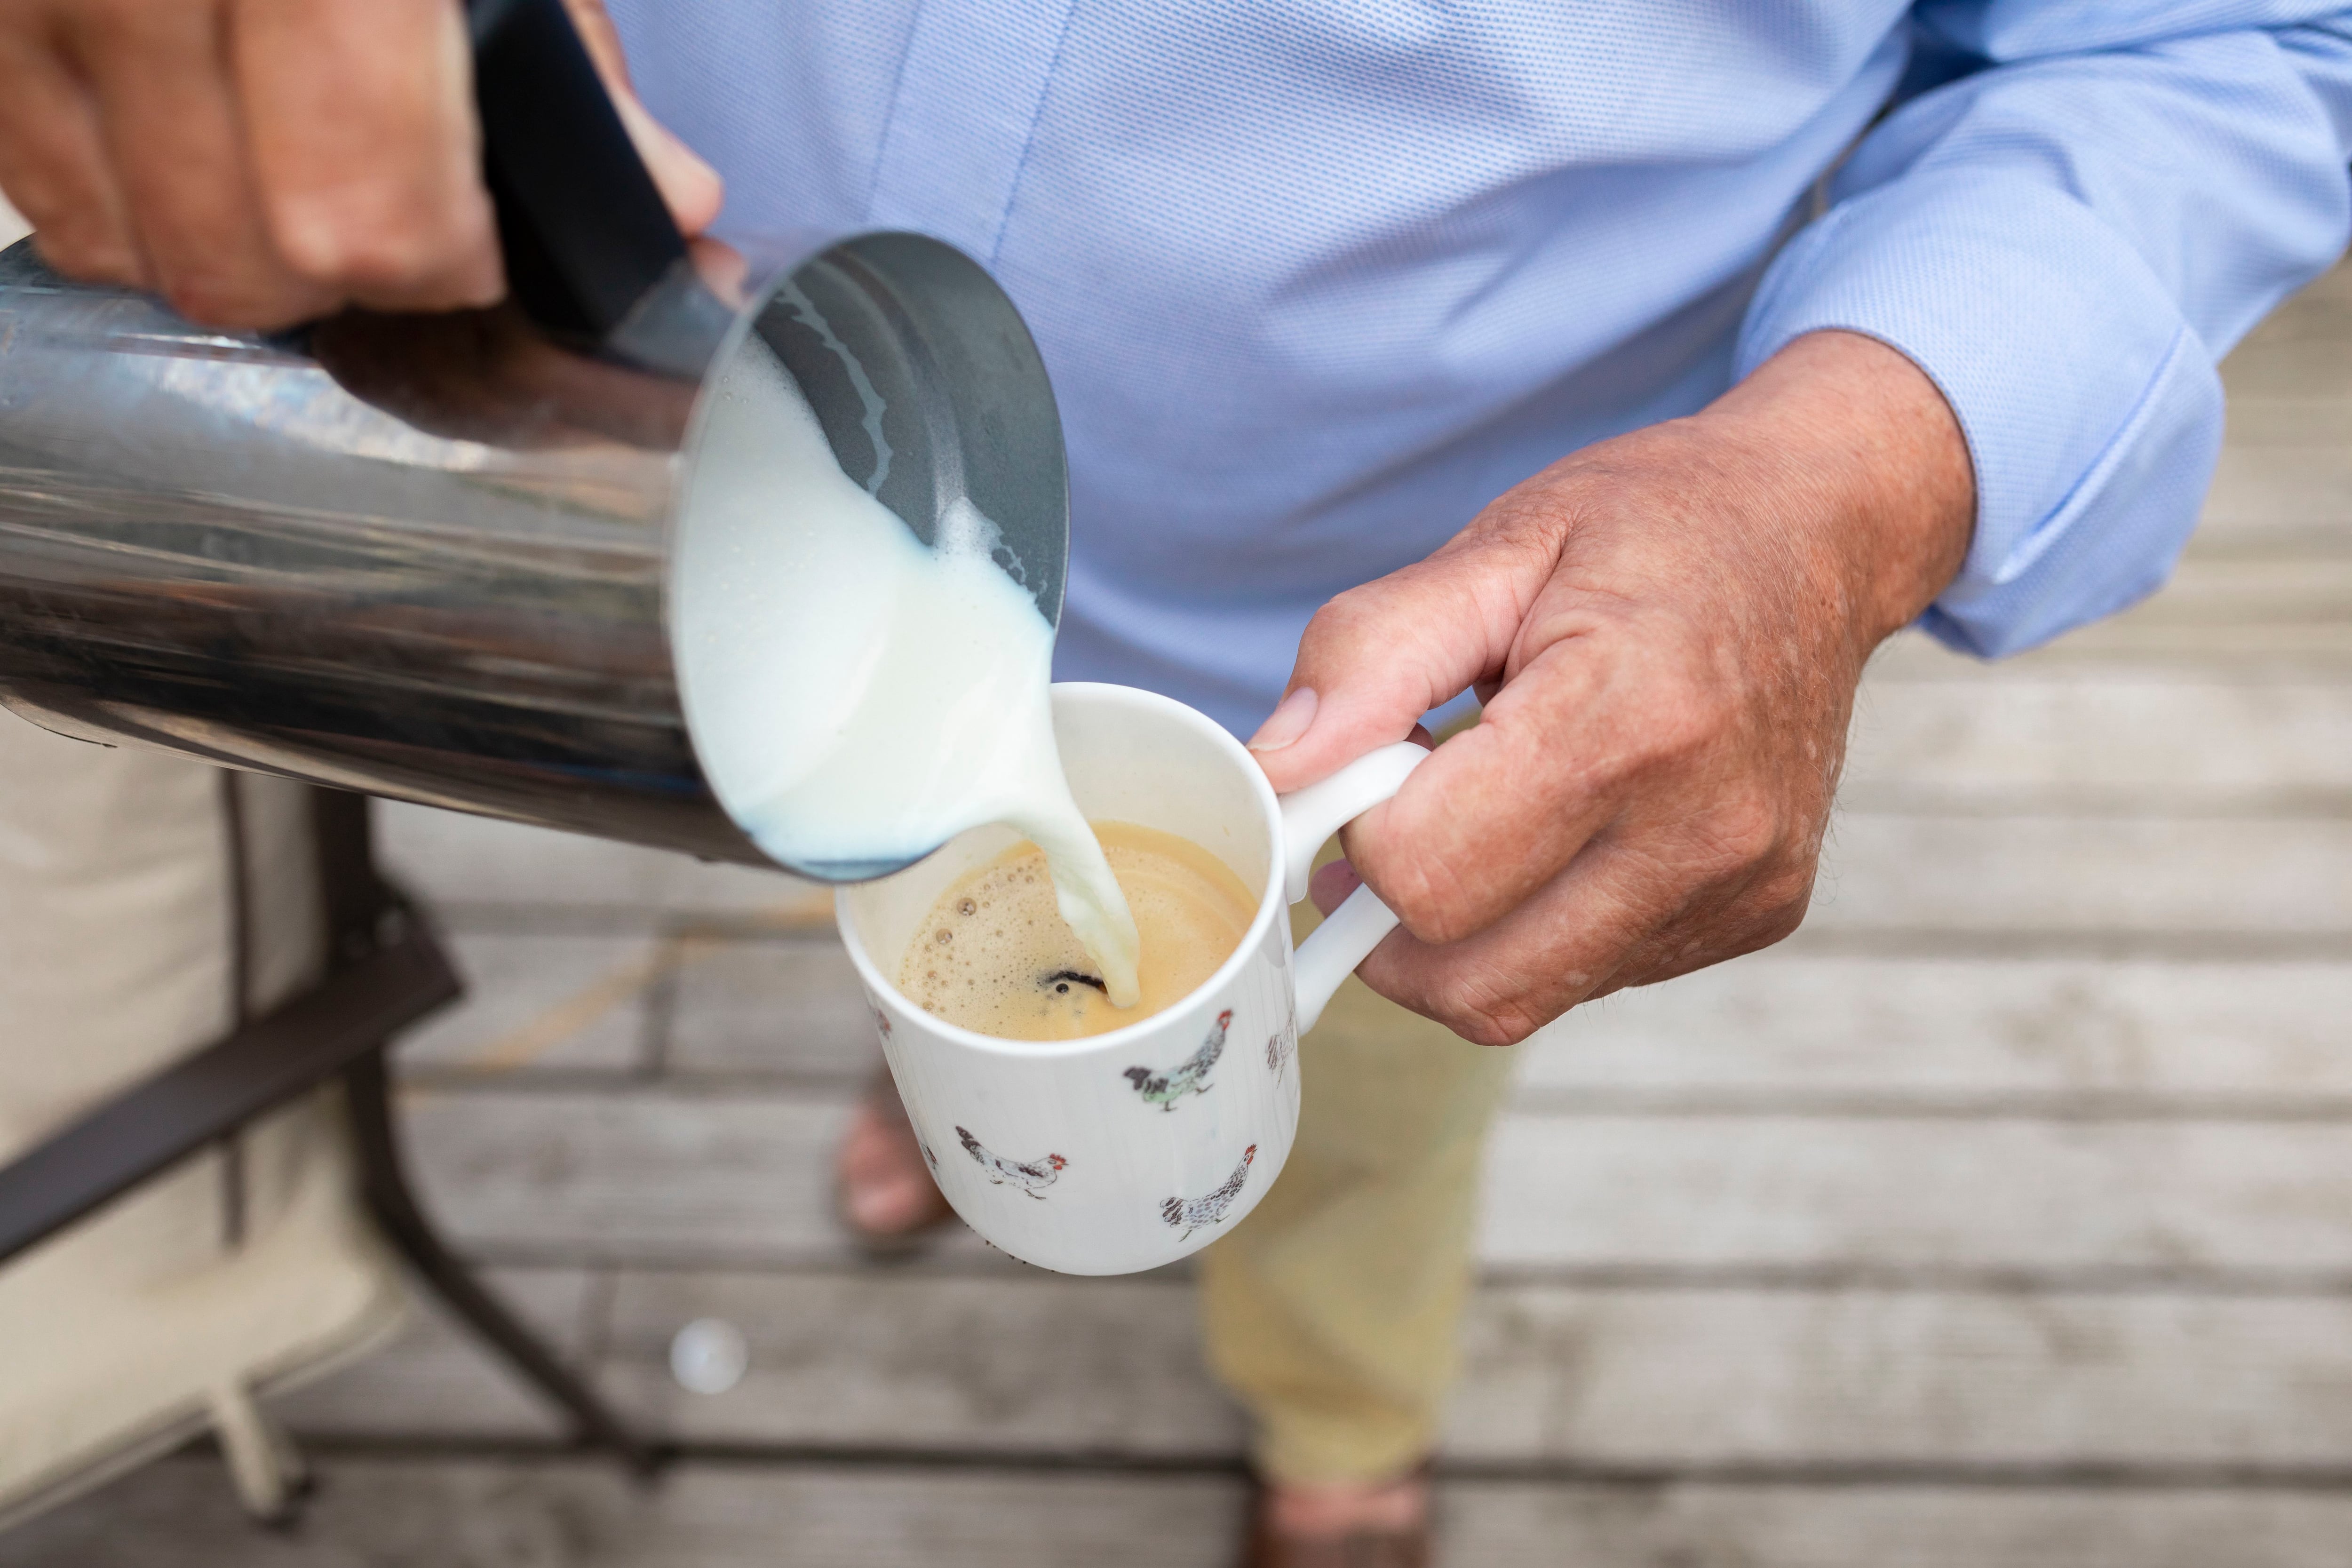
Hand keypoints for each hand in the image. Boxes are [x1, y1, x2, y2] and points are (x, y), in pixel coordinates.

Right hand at [0, 0, 718, 327]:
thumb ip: (572, 54)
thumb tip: (661, 197)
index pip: (361, 210)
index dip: (437, 261)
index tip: (472, 244)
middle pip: (240, 256)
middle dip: (338, 274)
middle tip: (392, 214)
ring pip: (128, 246)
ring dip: (227, 247)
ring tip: (289, 165)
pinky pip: (42, 191)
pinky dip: (123, 198)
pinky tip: (189, 133)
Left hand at [1248, 330, 1974, 1044]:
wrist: (1819, 527)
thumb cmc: (1650, 526)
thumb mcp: (1498, 547)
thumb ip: (1371, 657)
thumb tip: (1276, 770)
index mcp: (1626, 720)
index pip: (1424, 875)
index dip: (1359, 833)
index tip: (1371, 769)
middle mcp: (1701, 828)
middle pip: (1470, 981)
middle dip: (1395, 920)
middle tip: (1399, 818)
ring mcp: (1739, 886)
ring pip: (1525, 998)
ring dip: (1468, 931)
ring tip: (1492, 806)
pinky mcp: (1758, 914)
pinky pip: (1596, 974)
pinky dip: (1545, 924)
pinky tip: (1569, 824)